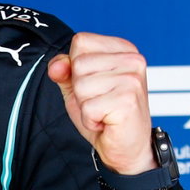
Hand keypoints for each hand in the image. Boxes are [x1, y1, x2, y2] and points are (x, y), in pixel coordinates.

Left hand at [47, 32, 155, 174]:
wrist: (127, 147)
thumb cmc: (105, 114)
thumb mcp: (78, 87)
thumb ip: (64, 70)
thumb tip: (57, 66)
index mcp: (123, 49)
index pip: (80, 42)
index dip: (76, 67)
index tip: (95, 84)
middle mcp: (132, 59)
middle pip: (79, 64)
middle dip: (80, 90)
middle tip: (100, 102)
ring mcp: (132, 79)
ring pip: (81, 86)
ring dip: (86, 106)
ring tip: (104, 112)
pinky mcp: (128, 100)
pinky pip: (88, 107)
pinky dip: (91, 120)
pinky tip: (107, 122)